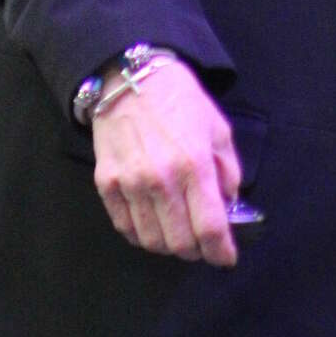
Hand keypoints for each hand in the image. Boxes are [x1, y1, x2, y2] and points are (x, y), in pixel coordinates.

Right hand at [92, 57, 240, 266]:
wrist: (129, 78)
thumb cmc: (180, 99)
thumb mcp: (217, 127)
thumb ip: (228, 169)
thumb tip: (228, 205)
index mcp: (195, 164)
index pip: (210, 227)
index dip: (221, 251)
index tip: (226, 258)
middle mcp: (162, 179)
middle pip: (180, 243)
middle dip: (197, 251)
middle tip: (202, 243)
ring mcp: (131, 184)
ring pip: (152, 241)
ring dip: (168, 245)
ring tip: (177, 232)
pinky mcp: (107, 184)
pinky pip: (125, 227)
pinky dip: (142, 234)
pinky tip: (152, 222)